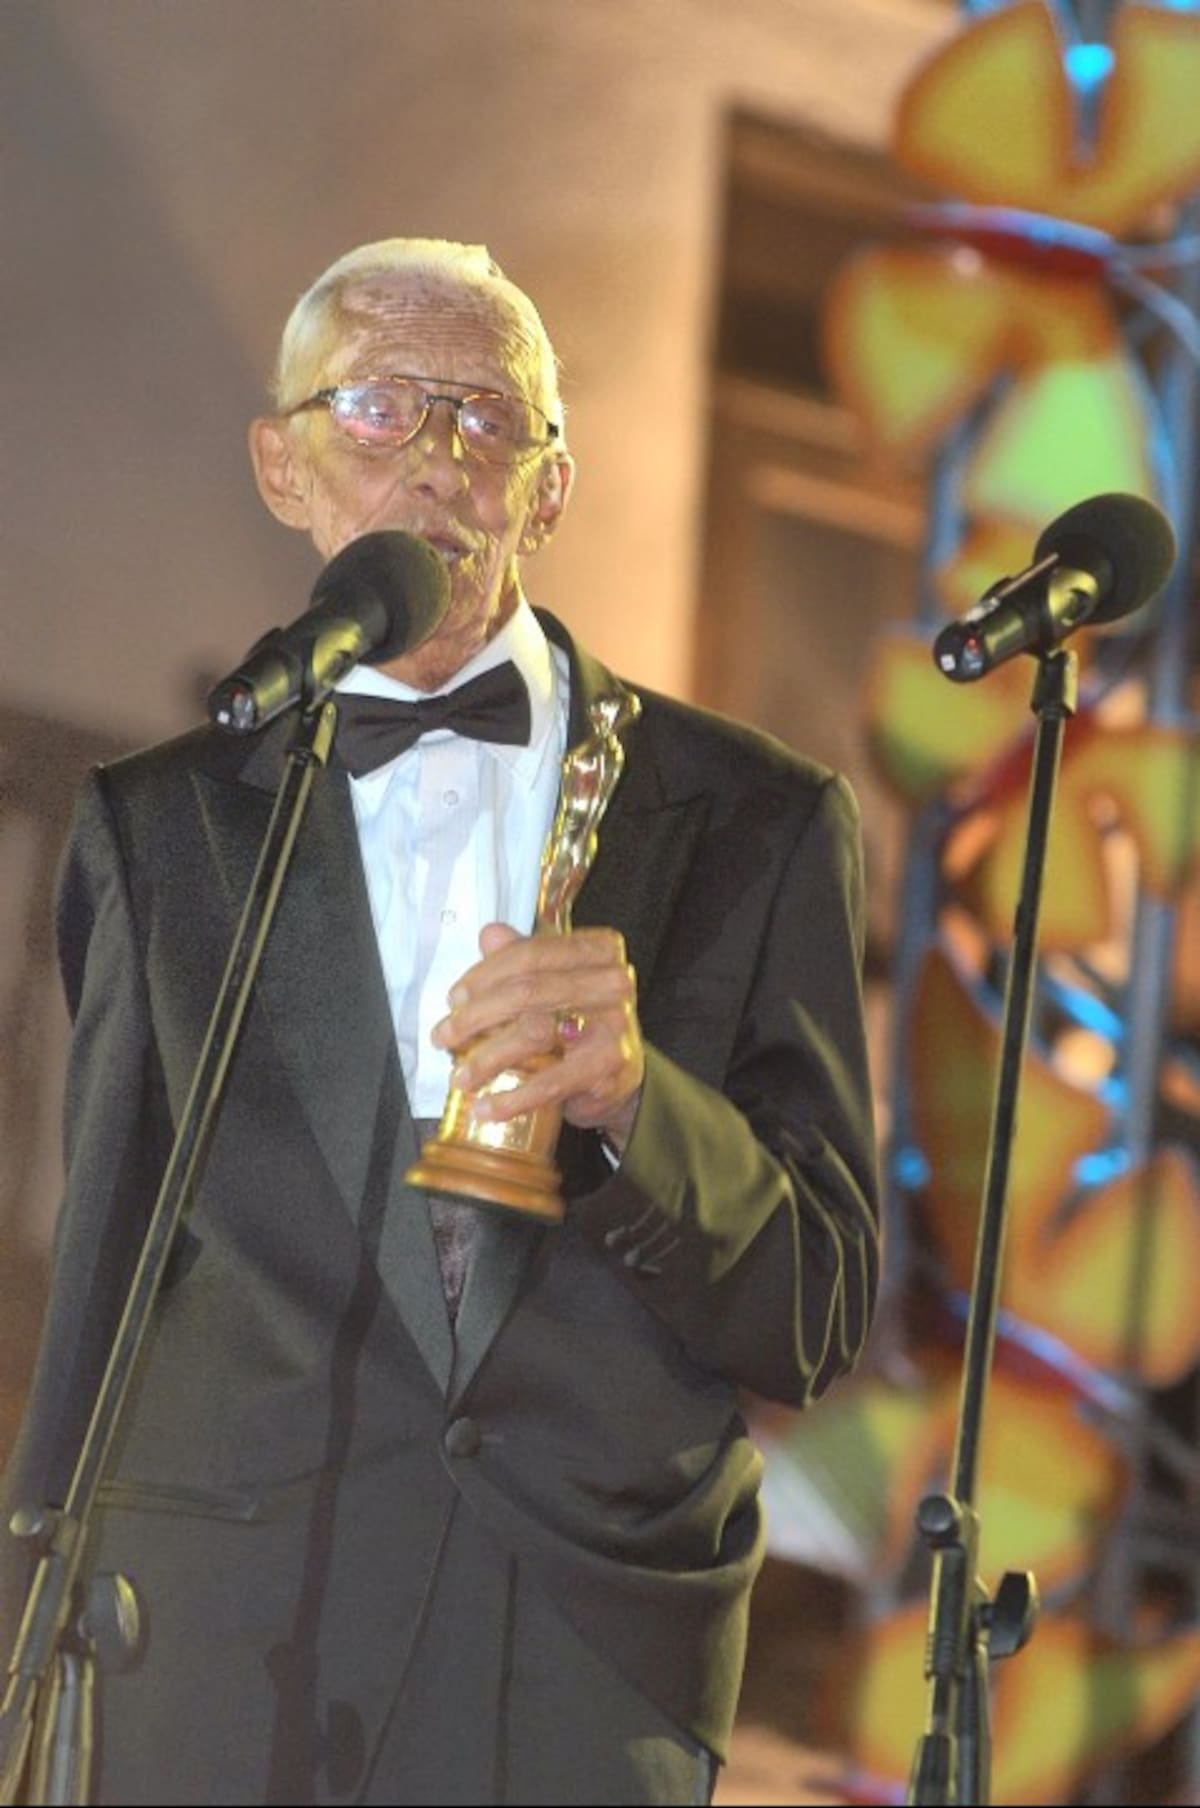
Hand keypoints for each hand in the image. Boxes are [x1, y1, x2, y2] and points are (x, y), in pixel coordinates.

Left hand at [431, 923, 643, 1149]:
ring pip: (534, 1033)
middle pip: (527, 991)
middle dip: (474, 1016)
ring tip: (460, 1077)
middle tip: (444, 1037)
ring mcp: (614, 1024)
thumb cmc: (581, 1023)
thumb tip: (489, 935)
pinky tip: (487, 1108)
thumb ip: (522, 958)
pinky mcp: (609, 1066)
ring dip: (486, 1058)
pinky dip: (513, 1098)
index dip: (484, 975)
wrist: (619, 1076)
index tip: (454, 998)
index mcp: (598, 950)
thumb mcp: (552, 984)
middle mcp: (611, 981)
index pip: (531, 953)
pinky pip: (550, 1082)